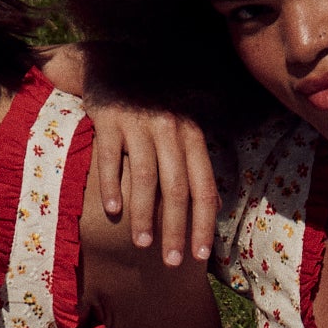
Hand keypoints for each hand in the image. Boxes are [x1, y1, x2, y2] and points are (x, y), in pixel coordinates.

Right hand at [90, 102, 219, 267]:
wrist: (114, 65)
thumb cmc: (152, 108)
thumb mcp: (182, 132)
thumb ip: (197, 167)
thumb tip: (217, 206)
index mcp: (192, 136)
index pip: (203, 189)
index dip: (203, 224)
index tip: (199, 256)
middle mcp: (170, 129)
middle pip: (176, 189)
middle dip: (175, 229)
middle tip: (171, 262)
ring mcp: (139, 123)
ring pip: (145, 178)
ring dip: (144, 215)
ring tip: (142, 244)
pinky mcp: (110, 119)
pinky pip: (111, 158)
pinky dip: (111, 186)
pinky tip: (113, 211)